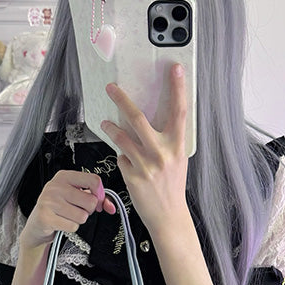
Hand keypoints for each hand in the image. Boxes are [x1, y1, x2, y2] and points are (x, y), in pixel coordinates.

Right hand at [20, 170, 114, 251]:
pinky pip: (73, 226)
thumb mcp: (75, 197)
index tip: (96, 202)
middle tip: (76, 210)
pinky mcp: (45, 217)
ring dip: (78, 220)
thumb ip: (96, 199)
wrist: (36, 225)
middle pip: (90, 201)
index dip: (100, 194)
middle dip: (88, 211)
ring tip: (66, 217)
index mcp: (64, 176)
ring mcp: (49, 201)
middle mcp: (55, 186)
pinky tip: (60, 223)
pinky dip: (70, 228)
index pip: (94, 180)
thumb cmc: (58, 209)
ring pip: (83, 216)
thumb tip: (111, 207)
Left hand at [100, 63, 188, 232]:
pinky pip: (122, 158)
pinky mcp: (132, 176)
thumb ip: (168, 141)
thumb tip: (156, 120)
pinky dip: (122, 156)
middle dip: (122, 100)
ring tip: (105, 122)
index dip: (178, 88)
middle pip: (139, 119)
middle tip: (111, 88)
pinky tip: (128, 162)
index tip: (174, 68)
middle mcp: (162, 153)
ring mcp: (146, 165)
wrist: (168, 215)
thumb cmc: (172, 185)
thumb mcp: (178, 160)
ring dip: (111, 127)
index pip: (179, 111)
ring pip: (122, 138)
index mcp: (178, 146)